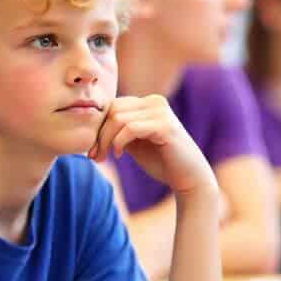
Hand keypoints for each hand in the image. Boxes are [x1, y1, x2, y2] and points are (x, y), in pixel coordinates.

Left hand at [88, 96, 214, 195]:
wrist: (189, 179)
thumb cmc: (162, 162)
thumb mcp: (134, 143)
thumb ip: (119, 131)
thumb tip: (92, 127)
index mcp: (148, 103)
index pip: (113, 106)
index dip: (98, 127)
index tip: (92, 150)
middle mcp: (155, 102)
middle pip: (113, 110)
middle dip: (99, 134)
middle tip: (94, 157)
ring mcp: (161, 112)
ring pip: (118, 118)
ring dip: (105, 141)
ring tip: (104, 158)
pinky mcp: (165, 126)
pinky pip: (130, 128)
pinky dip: (119, 142)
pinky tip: (119, 155)